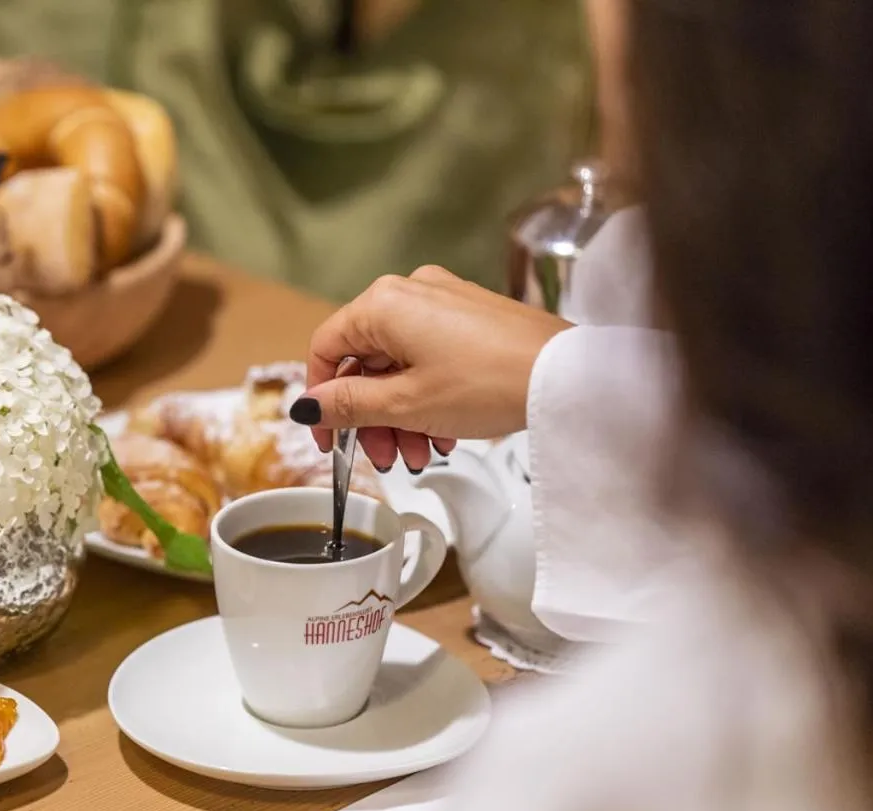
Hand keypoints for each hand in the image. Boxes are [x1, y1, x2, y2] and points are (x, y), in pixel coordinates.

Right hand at [291, 266, 572, 471]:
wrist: (565, 377)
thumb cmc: (487, 383)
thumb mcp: (405, 405)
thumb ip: (348, 404)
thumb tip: (307, 405)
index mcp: (382, 304)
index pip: (327, 348)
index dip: (321, 398)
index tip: (328, 439)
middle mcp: (409, 291)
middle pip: (365, 360)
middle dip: (371, 416)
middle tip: (385, 457)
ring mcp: (443, 300)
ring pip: (399, 363)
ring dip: (400, 414)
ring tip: (422, 455)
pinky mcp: (471, 316)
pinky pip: (429, 357)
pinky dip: (426, 395)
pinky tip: (445, 433)